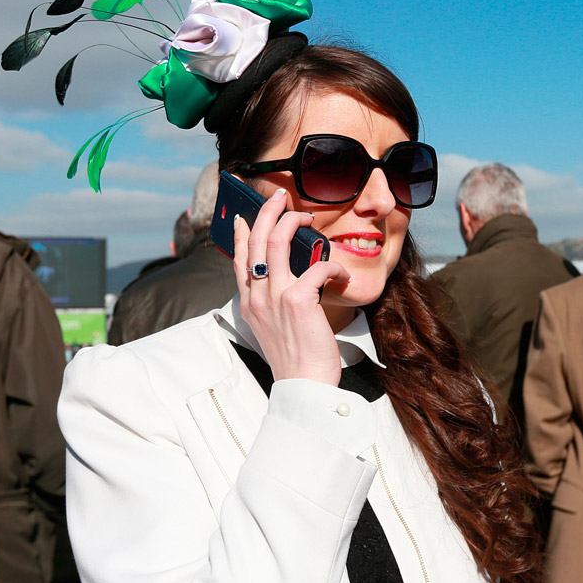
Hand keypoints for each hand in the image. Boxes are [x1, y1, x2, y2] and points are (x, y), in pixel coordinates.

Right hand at [233, 188, 350, 384]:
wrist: (303, 385)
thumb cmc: (295, 358)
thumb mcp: (272, 327)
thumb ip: (272, 301)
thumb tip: (285, 278)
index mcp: (249, 303)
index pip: (240, 259)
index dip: (243, 234)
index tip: (246, 218)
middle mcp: (257, 296)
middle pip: (257, 241)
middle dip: (267, 212)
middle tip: (280, 197)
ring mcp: (275, 296)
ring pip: (278, 243)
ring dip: (294, 222)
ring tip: (308, 217)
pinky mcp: (298, 300)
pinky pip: (317, 267)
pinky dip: (332, 265)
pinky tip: (342, 274)